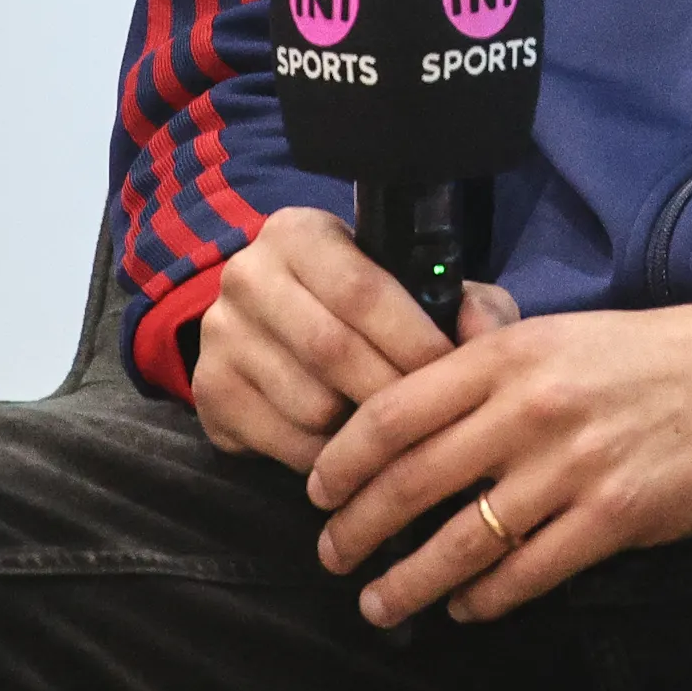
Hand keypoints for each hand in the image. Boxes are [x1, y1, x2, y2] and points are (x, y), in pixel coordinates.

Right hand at [186, 204, 515, 469]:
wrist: (280, 336)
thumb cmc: (368, 311)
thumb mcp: (417, 289)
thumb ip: (466, 301)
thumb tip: (483, 330)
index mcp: (299, 233)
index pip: (361, 289)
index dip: (414, 339)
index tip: (454, 374)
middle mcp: (247, 274)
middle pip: (332, 350)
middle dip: (391, 392)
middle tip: (430, 420)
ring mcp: (220, 333)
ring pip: (309, 404)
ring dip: (359, 431)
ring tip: (389, 432)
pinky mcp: (208, 390)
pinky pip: (283, 442)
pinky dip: (326, 457)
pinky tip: (346, 448)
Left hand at [305, 282, 691, 626]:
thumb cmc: (654, 353)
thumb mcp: (563, 331)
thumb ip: (491, 353)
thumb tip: (422, 371)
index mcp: (511, 356)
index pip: (396, 410)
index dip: (344, 458)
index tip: (318, 489)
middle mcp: (531, 408)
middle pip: (412, 480)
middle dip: (358, 529)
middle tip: (332, 556)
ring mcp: (572, 466)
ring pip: (461, 539)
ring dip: (410, 582)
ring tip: (380, 604)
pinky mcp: (614, 516)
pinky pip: (528, 572)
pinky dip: (486, 599)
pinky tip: (466, 608)